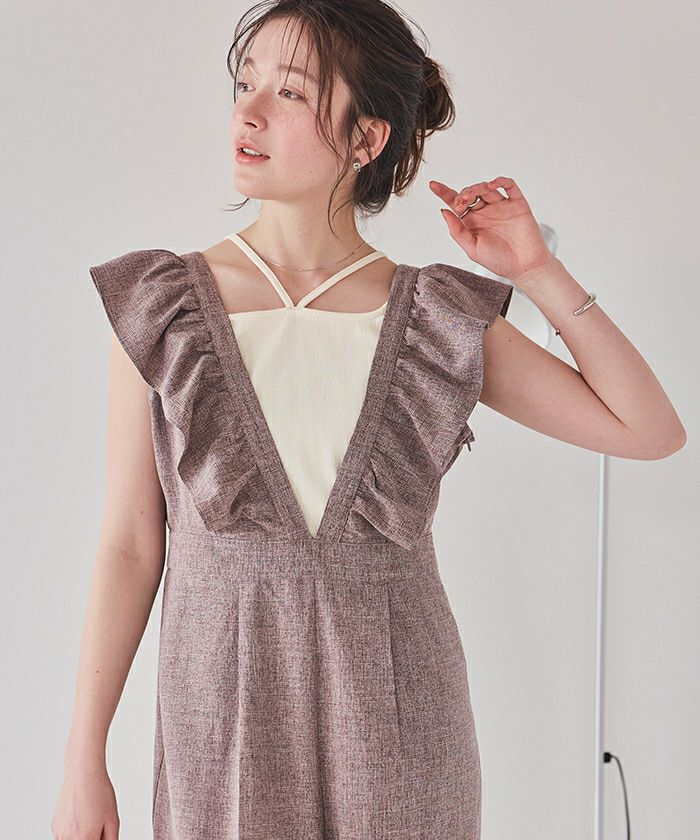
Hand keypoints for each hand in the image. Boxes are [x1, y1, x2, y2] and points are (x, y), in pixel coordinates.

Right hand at [51, 764, 119, 838]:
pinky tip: (80, 816)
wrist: (83, 773)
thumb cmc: (98, 792)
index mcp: (85, 839)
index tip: (100, 834)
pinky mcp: (54, 826)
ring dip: (80, 836)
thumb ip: (111, 839)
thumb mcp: (113, 819)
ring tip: (89, 820)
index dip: (99, 838)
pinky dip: (72, 831)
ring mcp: (59, 833)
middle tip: (96, 824)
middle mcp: (69, 839)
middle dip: (90, 837)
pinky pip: (63, 835)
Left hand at [429, 176, 555, 281]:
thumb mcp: (472, 248)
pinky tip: (492, 185)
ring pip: (487, 188)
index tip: (433, 185)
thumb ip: (457, 231)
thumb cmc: (499, 261)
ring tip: (472, 195)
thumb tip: (444, 212)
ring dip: (477, 187)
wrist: (524, 267)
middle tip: (460, 202)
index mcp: (472, 223)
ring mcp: (501, 207)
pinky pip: (509, 186)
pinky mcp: (517, 204)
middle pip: (470, 193)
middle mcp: (486, 213)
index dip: (444, 193)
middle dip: (463, 194)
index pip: (456, 204)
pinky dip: (500, 181)